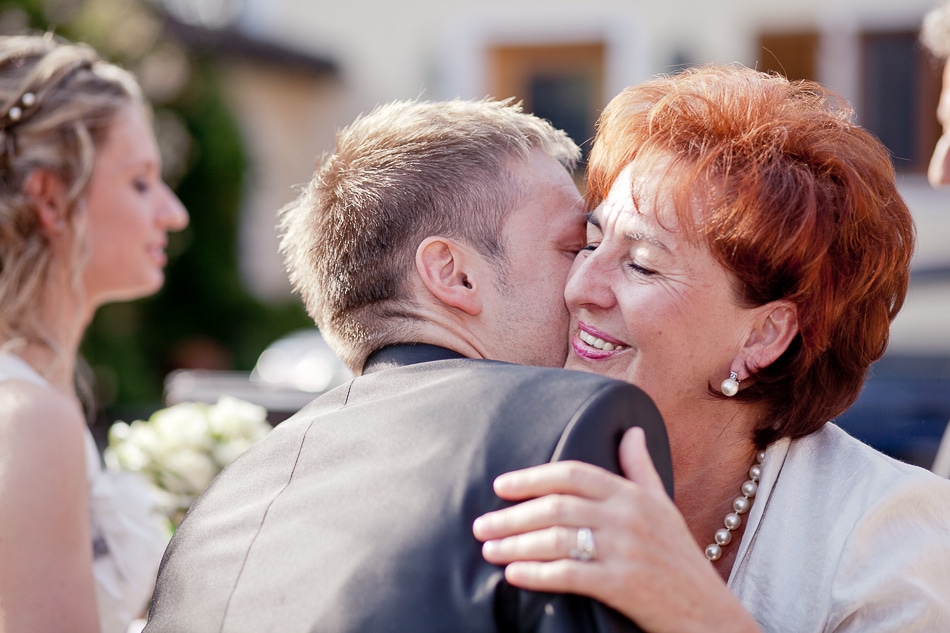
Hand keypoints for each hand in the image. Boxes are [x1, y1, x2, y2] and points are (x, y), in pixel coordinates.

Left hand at [472, 427, 760, 632]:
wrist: (708, 612)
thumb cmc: (680, 558)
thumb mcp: (663, 505)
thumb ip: (640, 468)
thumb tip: (632, 430)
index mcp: (633, 495)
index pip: (573, 474)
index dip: (532, 477)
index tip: (501, 485)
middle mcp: (628, 517)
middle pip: (557, 506)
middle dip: (512, 515)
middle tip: (482, 524)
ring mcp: (626, 551)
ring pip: (558, 538)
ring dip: (516, 544)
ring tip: (490, 550)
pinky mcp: (623, 585)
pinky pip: (570, 574)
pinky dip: (537, 574)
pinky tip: (514, 575)